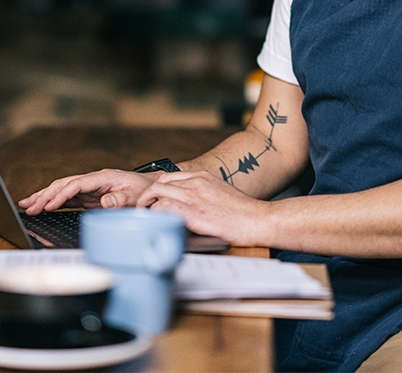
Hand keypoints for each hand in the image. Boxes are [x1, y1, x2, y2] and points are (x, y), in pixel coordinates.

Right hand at [18, 169, 161, 214]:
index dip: (62, 195)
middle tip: (29, 208)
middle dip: (46, 195)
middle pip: (65, 184)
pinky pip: (68, 197)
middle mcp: (94, 180)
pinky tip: (41, 206)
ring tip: (26, 205)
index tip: (48, 206)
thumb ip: (121, 198)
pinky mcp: (90, 195)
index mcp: (104, 177)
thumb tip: (105, 201)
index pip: (77, 184)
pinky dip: (53, 201)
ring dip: (44, 197)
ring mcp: (91, 187)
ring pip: (63, 189)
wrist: (152, 188)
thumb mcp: (137, 196)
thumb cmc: (145, 191)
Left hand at [136, 171, 267, 246]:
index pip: (169, 177)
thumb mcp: (220, 193)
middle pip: (159, 183)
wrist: (258, 219)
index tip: (152, 201)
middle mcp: (196, 183)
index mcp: (203, 176)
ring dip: (148, 207)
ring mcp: (194, 197)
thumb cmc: (243, 212)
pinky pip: (164, 209)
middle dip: (147, 197)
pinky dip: (157, 216)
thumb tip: (186, 204)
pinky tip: (159, 225)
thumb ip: (202, 194)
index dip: (156, 189)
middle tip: (144, 210)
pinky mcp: (194, 213)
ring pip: (157, 194)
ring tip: (147, 219)